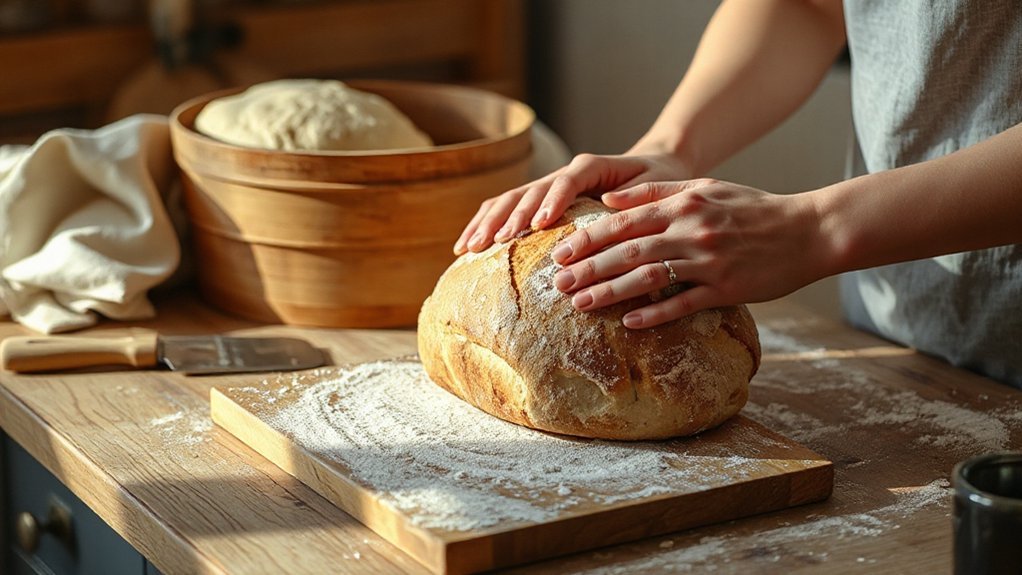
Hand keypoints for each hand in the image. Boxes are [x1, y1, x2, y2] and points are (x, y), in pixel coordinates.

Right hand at [453, 151, 691, 254]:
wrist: (655, 168)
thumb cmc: (658, 183)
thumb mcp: (656, 189)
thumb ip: (637, 198)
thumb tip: (610, 207)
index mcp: (592, 167)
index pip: (567, 180)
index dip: (551, 201)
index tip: (538, 224)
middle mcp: (565, 173)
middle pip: (528, 191)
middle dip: (507, 218)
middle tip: (491, 244)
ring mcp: (548, 186)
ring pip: (508, 199)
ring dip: (487, 223)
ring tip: (468, 248)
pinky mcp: (539, 200)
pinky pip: (505, 209)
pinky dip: (484, 225)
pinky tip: (465, 246)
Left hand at [550, 178, 827, 327]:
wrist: (809, 231)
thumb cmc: (752, 209)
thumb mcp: (704, 187)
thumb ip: (654, 192)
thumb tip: (607, 199)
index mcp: (683, 204)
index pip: (624, 221)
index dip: (588, 238)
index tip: (559, 253)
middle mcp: (692, 230)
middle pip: (628, 250)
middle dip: (588, 268)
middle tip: (558, 284)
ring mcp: (709, 261)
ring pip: (649, 276)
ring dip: (611, 291)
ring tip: (580, 304)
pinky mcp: (727, 289)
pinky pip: (684, 302)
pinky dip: (655, 312)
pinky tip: (629, 322)